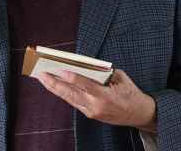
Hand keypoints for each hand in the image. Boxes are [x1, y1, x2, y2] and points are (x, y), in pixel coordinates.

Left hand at [38, 69, 156, 133]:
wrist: (139, 114)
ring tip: (43, 78)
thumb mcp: (121, 78)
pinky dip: (63, 93)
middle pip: (71, 94)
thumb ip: (104, 72)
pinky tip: (54, 86)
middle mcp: (96, 106)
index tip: (62, 70)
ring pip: (69, 99)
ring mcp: (91, 111)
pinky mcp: (90, 114)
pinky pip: (73, 102)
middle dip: (55, 84)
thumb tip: (86, 66)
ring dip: (55, 88)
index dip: (73, 78)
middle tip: (41, 74)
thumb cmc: (131, 93)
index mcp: (106, 96)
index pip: (86, 85)